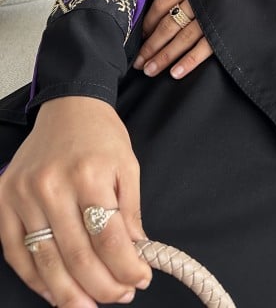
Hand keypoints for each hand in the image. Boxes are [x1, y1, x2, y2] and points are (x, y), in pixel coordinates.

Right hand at [0, 96, 152, 306]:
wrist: (68, 107)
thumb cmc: (101, 136)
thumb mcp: (128, 165)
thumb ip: (131, 211)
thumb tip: (136, 254)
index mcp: (89, 174)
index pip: (109, 237)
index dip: (126, 267)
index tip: (140, 279)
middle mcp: (52, 185)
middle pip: (78, 255)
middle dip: (103, 285)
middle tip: (121, 296)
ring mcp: (23, 195)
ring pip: (46, 261)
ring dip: (69, 294)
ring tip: (89, 307)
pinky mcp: (3, 200)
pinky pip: (15, 253)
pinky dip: (35, 279)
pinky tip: (55, 292)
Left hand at [133, 0, 213, 78]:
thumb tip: (170, 10)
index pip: (160, 5)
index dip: (147, 23)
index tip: (139, 38)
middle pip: (167, 25)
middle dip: (151, 46)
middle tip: (138, 63)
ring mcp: (211, 14)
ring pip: (181, 38)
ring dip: (164, 56)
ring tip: (150, 71)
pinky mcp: (225, 28)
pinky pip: (203, 47)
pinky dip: (188, 61)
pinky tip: (176, 73)